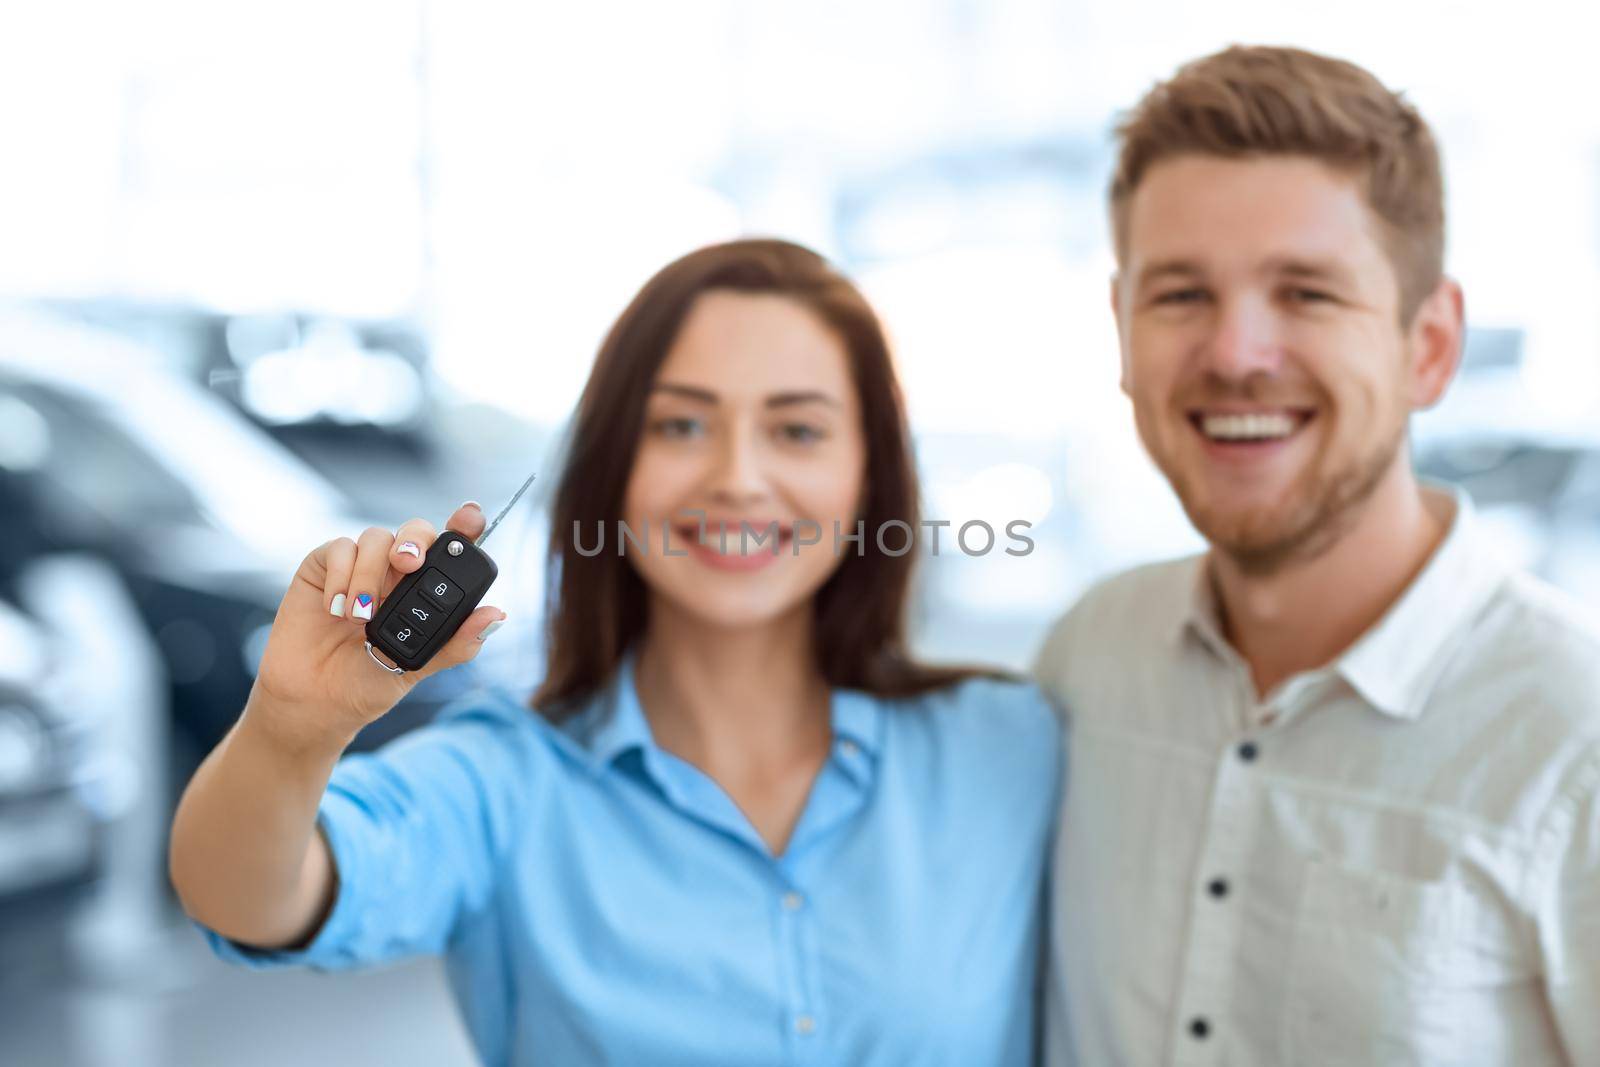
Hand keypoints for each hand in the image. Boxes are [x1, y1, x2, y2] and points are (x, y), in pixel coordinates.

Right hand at [248, 501, 506, 749]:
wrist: (317, 701)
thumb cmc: (369, 682)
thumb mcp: (417, 666)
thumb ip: (456, 642)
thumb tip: (497, 615)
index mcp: (427, 590)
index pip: (452, 549)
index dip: (465, 526)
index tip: (472, 516)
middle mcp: (397, 572)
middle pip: (415, 531)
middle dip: (414, 540)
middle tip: (408, 564)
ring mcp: (361, 567)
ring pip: (376, 538)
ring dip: (370, 575)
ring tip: (361, 618)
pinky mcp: (323, 568)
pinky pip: (338, 549)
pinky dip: (340, 576)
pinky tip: (336, 609)